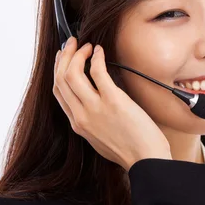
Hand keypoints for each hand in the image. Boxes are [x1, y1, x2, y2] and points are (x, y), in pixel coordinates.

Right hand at [53, 37, 172, 170]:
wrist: (146, 160)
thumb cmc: (130, 150)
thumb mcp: (99, 138)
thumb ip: (92, 121)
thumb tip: (93, 102)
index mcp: (78, 124)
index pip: (58, 92)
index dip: (58, 70)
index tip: (62, 59)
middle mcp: (81, 115)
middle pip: (61, 79)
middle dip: (64, 57)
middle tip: (71, 44)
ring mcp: (95, 108)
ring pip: (72, 73)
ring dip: (77, 54)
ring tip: (86, 46)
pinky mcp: (113, 101)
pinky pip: (98, 72)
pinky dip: (97, 58)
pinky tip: (100, 51)